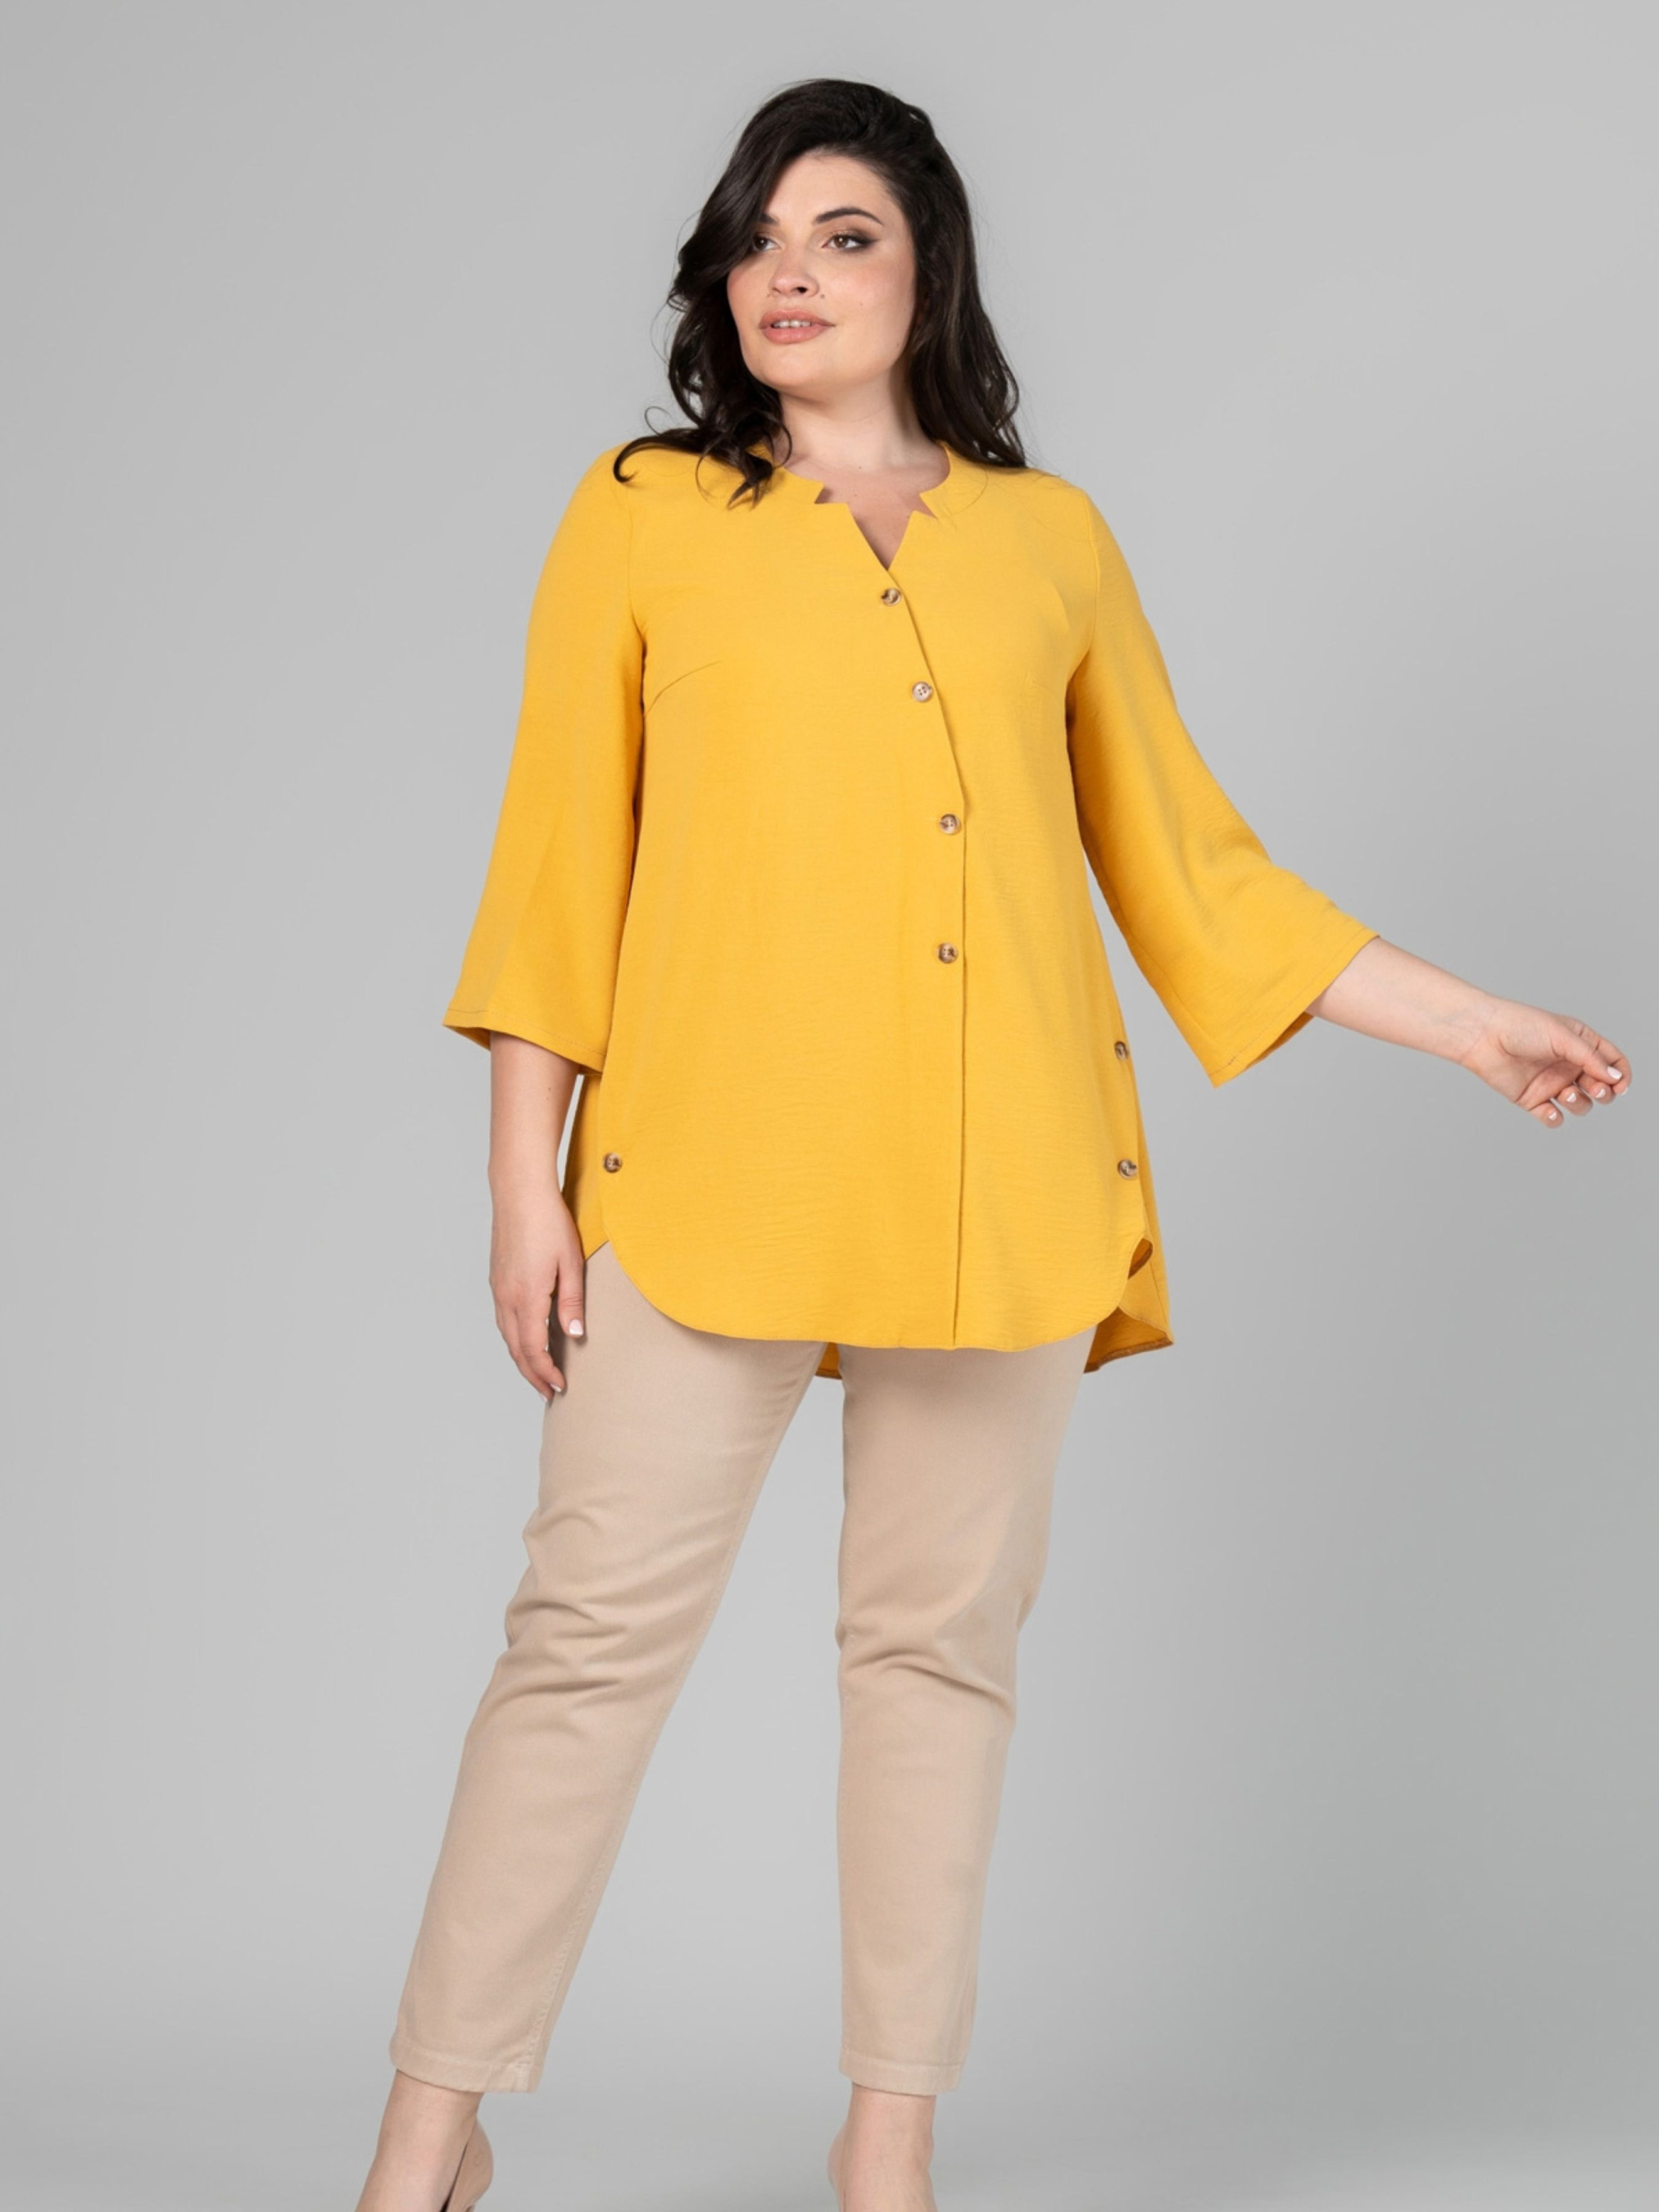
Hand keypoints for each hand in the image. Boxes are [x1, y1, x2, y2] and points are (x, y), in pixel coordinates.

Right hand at [488, 1176, 586, 1398]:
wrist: (519, 1191)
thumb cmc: (549, 1222)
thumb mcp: (570, 1262)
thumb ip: (571, 1302)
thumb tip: (573, 1335)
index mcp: (525, 1296)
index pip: (533, 1348)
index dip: (546, 1372)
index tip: (559, 1387)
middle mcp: (506, 1297)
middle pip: (516, 1349)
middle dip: (532, 1373)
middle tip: (549, 1392)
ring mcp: (498, 1288)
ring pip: (507, 1335)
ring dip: (522, 1358)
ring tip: (539, 1372)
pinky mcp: (497, 1279)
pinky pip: (503, 1319)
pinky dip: (515, 1338)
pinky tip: (526, 1338)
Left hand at [1457, 1000, 1630, 1128]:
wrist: (1483, 1036)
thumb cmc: (1521, 1026)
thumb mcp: (1563, 1036)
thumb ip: (1591, 1058)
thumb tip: (1616, 1078)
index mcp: (1581, 1044)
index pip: (1613, 1062)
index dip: (1621, 1075)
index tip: (1619, 1084)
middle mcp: (1568, 1065)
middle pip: (1601, 1087)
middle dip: (1604, 1093)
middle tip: (1593, 1088)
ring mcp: (1551, 1083)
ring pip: (1580, 1105)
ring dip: (1578, 1103)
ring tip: (1564, 1092)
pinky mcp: (1532, 1099)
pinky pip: (1552, 1118)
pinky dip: (1554, 1119)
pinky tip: (1549, 1111)